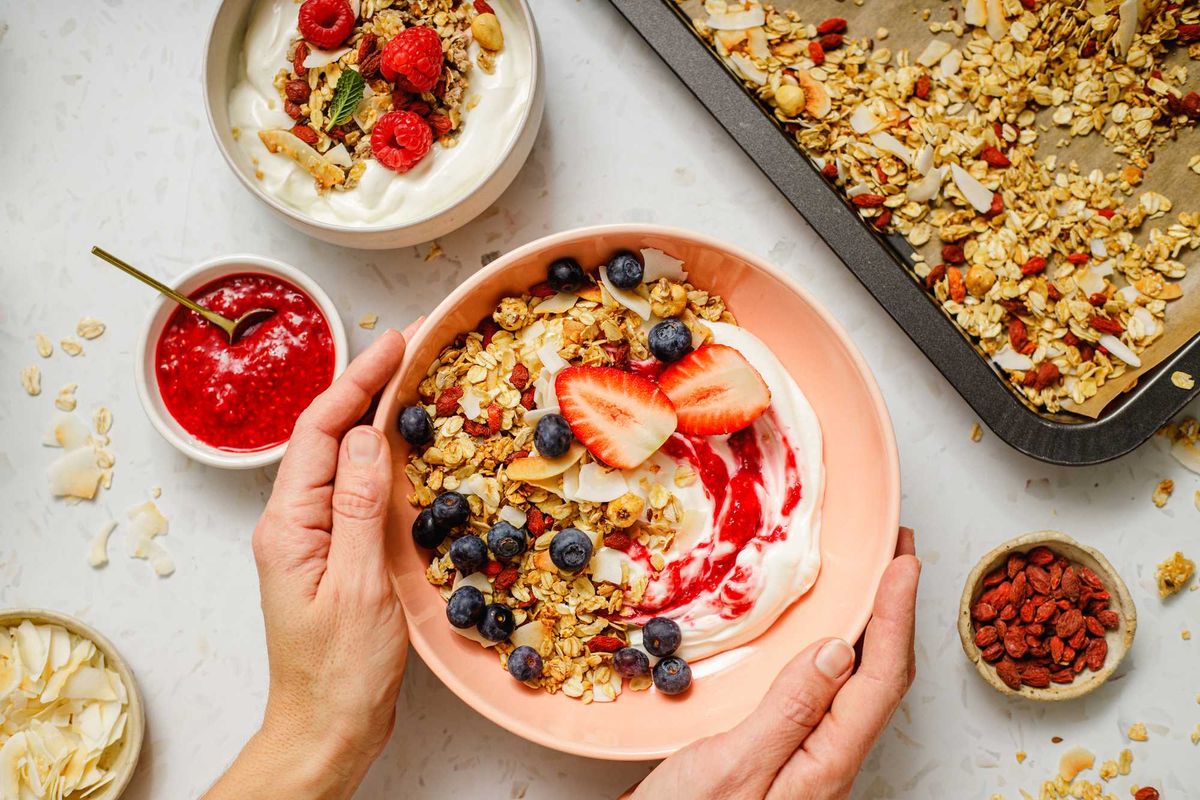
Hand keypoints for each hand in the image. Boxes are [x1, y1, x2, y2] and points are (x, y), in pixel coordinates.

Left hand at [206, 330, 408, 799]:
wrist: (328, 727)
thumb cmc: (340, 671)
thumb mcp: (358, 585)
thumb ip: (361, 506)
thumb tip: (370, 436)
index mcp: (288, 525)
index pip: (319, 432)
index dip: (355, 381)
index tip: (394, 344)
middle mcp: (293, 524)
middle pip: (327, 437)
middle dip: (364, 388)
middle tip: (409, 349)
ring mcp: (312, 539)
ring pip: (343, 462)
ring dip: (373, 419)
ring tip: (410, 384)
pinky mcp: (334, 554)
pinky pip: (356, 492)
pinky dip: (382, 461)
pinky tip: (405, 453)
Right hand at [628, 528, 918, 799]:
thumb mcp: (732, 766)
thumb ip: (789, 711)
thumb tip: (839, 651)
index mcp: (825, 764)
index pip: (879, 679)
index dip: (896, 615)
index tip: (904, 561)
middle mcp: (826, 761)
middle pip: (880, 678)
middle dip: (896, 612)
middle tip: (898, 553)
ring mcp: (806, 759)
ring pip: (856, 685)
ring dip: (870, 626)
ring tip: (872, 580)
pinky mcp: (782, 754)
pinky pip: (826, 695)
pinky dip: (835, 650)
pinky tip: (821, 635)